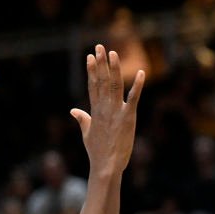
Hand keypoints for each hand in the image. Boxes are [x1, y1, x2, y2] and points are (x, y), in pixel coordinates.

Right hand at [75, 45, 144, 178]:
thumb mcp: (87, 133)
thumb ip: (82, 119)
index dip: (91, 70)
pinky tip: (141, 73)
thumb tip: (73, 110)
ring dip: (114, 69)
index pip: (92, 86)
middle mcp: (104, 108)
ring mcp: (116, 112)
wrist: (106, 166)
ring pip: (115, 85)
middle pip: (102, 81)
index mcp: (95, 111)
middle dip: (101, 63)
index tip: (90, 57)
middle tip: (99, 47)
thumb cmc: (97, 152)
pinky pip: (134, 98)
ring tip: (113, 54)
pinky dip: (138, 85)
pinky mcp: (128, 118)